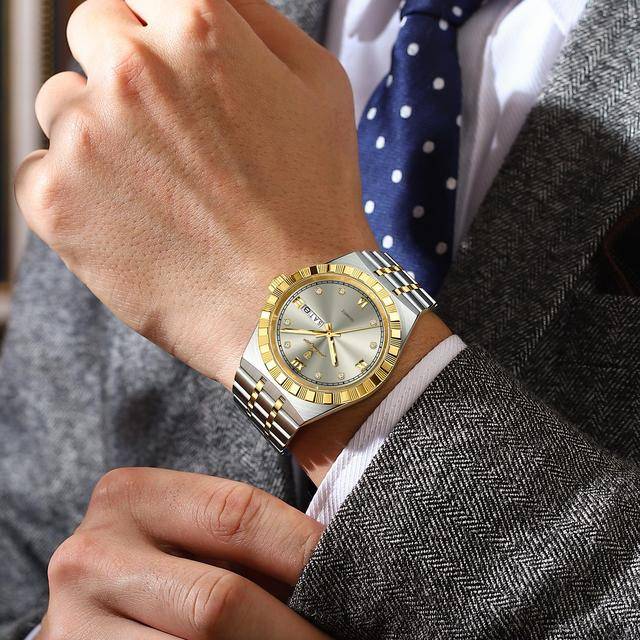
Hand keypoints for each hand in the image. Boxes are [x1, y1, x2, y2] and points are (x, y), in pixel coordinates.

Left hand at [15, 0, 374, 389]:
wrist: (292, 305)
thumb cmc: (314, 201)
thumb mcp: (318, 85)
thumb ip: (256, 20)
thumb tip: (204, 0)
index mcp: (198, 27)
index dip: (156, 31)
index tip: (169, 68)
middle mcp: (133, 68)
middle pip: (91, 34)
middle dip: (122, 71)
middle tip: (166, 134)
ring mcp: (86, 134)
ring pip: (60, 104)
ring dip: (97, 133)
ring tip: (157, 190)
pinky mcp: (54, 200)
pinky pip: (40, 171)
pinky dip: (76, 192)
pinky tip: (132, 222)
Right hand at [38, 467, 328, 639]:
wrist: (93, 603)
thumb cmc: (165, 565)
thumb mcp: (192, 537)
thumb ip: (245, 541)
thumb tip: (336, 572)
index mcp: (133, 496)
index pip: (237, 514)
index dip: (303, 551)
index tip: (352, 580)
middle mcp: (92, 555)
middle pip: (219, 601)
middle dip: (292, 632)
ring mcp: (73, 625)